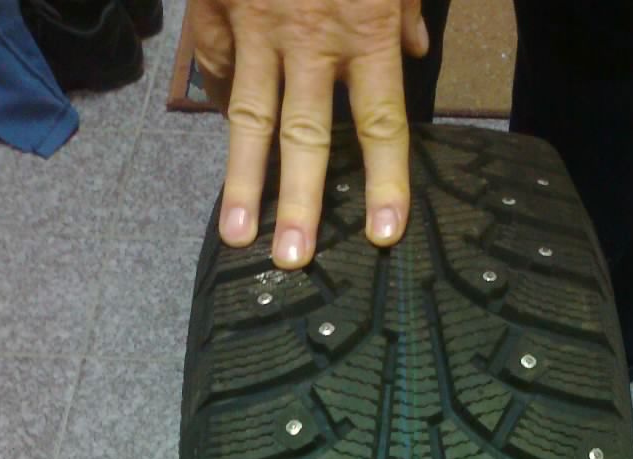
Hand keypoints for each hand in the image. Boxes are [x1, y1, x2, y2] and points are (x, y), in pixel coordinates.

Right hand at [191, 0, 428, 267]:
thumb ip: (402, 4)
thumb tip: (416, 46)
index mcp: (365, 30)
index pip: (381, 123)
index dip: (384, 182)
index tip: (384, 233)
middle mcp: (310, 40)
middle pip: (306, 137)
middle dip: (301, 203)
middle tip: (293, 259)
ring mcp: (257, 27)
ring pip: (250, 117)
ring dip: (243, 182)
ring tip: (238, 235)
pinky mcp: (217, 8)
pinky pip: (216, 66)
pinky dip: (218, 101)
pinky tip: (222, 139)